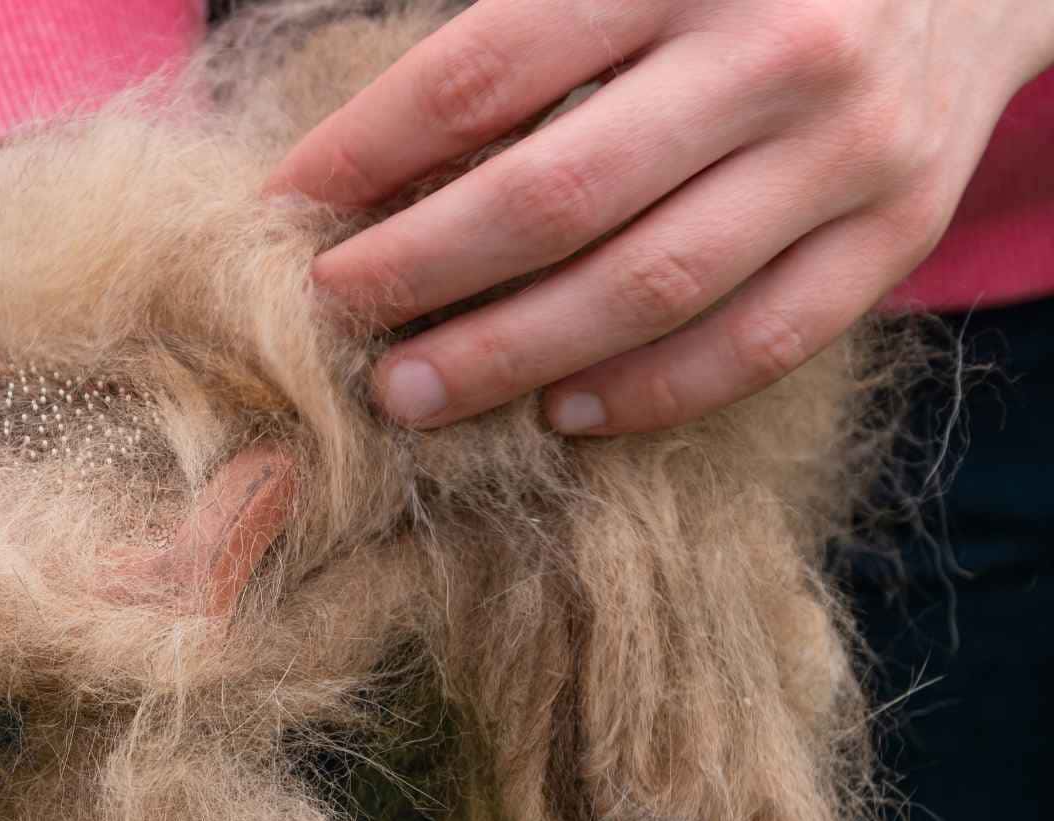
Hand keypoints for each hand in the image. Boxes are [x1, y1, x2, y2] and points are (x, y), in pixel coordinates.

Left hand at [268, 0, 1053, 433]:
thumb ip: (527, 39)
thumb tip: (376, 165)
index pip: (485, 72)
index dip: (367, 149)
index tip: (287, 209)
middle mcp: (774, 50)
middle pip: (555, 194)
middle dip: (419, 271)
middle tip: (331, 319)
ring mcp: (848, 148)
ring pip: (652, 287)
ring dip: (511, 356)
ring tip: (411, 392)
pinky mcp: (900, 228)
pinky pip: (760, 341)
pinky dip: (650, 391)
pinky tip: (560, 414)